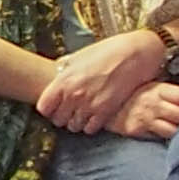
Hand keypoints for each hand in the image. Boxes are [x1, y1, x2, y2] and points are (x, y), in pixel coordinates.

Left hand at [34, 29, 167, 132]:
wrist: (134, 53)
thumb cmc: (108, 51)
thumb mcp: (80, 55)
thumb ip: (65, 66)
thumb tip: (57, 71)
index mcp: (64, 80)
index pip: (43, 108)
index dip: (48, 108)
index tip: (54, 106)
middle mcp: (74, 95)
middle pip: (58, 120)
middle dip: (62, 117)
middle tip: (70, 111)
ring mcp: (89, 105)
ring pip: (74, 127)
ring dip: (77, 122)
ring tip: (83, 114)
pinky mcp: (105, 111)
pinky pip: (90, 129)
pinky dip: (91, 125)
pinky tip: (95, 116)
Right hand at [114, 81, 178, 142]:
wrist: (106, 105)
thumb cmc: (132, 95)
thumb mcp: (150, 86)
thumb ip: (169, 91)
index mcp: (158, 89)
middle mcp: (153, 104)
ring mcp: (146, 118)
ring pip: (174, 129)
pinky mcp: (138, 130)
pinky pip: (160, 136)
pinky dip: (168, 137)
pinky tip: (171, 135)